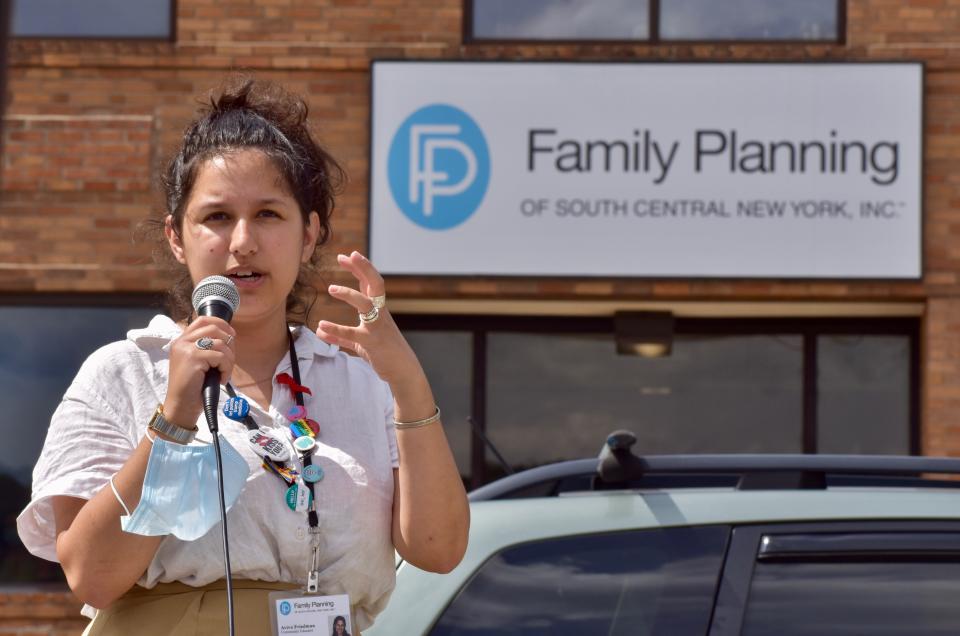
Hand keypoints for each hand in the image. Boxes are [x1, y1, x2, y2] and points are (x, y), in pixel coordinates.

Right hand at [163, 316, 235, 427]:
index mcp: (181, 341)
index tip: (232, 335)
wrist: (181, 407)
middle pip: (214, 328)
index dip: (221, 324)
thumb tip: (230, 336)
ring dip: (229, 360)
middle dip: (229, 343)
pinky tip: (220, 379)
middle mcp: (181, 342)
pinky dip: (226, 368)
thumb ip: (207, 348)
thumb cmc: (193, 388)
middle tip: (229, 361)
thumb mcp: (199, 363)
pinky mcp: (192, 358)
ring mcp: (186, 349)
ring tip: (223, 373)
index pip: (203, 320)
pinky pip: (220, 356)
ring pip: (220, 343)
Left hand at [316, 252, 425, 393]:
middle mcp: (380, 314)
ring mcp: (378, 327)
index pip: (371, 283)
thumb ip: (342, 334)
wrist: (403, 371)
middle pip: (376, 284)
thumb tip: (320, 330)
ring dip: (349, 294)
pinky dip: (336, 330)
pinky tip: (321, 327)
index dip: (360, 268)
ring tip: (331, 288)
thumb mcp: (361, 341)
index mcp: (379, 310)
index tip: (347, 256)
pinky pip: (352, 335)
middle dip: (363, 268)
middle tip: (348, 255)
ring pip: (366, 304)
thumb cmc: (384, 353)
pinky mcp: (372, 342)